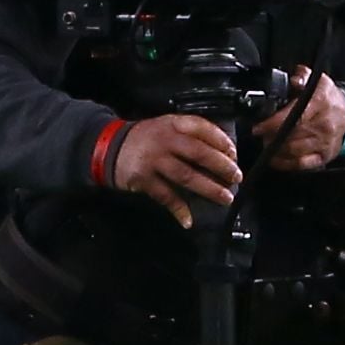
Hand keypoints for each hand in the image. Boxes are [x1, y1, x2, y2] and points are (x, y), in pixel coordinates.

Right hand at [109, 113, 240, 226]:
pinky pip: (165, 196)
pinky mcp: (143, 179)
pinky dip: (178, 209)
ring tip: (225, 198)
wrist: (108, 146)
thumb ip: (190, 134)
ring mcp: (153, 160)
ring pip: (186, 176)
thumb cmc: (147, 138)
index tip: (234, 154)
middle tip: (236, 178)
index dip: (222, 141)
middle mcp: (164, 140)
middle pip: (199, 153)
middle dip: (221, 167)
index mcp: (173, 124)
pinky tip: (189, 220)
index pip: (203, 129)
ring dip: (209, 189)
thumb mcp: (167, 126)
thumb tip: (224, 152)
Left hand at [252, 67, 344, 171]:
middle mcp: (324, 125)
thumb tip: (294, 80)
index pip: (295, 117)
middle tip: (260, 134)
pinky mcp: (324, 156)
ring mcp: (325, 143)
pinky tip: (275, 158)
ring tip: (267, 142)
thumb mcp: (318, 81)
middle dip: (270, 136)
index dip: (273, 124)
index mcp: (321, 104)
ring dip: (275, 149)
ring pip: (294, 151)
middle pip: (291, 136)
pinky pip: (302, 164)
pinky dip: (286, 163)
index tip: (259, 127)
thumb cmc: (329, 99)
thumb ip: (302, 76)